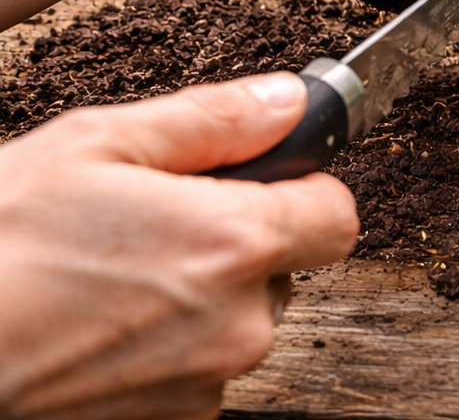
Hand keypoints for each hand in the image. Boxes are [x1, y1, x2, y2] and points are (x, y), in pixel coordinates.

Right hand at [0, 73, 357, 419]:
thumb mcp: (95, 146)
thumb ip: (212, 120)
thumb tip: (287, 101)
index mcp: (234, 243)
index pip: (336, 214)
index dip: (302, 190)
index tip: (260, 182)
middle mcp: (238, 323)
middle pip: (284, 270)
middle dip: (237, 245)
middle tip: (153, 228)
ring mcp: (204, 383)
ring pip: (237, 323)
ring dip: (197, 300)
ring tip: (108, 281)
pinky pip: (197, 373)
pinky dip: (163, 350)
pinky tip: (98, 328)